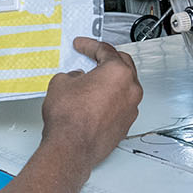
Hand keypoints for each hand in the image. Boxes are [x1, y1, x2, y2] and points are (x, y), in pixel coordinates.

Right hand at [40, 37, 141, 167]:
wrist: (71, 147)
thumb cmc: (69, 117)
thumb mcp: (61, 83)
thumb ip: (73, 75)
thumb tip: (77, 79)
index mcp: (118, 72)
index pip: (106, 51)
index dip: (90, 45)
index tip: (81, 45)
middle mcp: (130, 89)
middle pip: (123, 66)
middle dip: (107, 59)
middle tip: (93, 57)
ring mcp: (131, 109)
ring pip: (124, 87)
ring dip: (111, 82)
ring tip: (93, 82)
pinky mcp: (126, 125)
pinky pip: (121, 105)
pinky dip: (111, 100)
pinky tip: (96, 102)